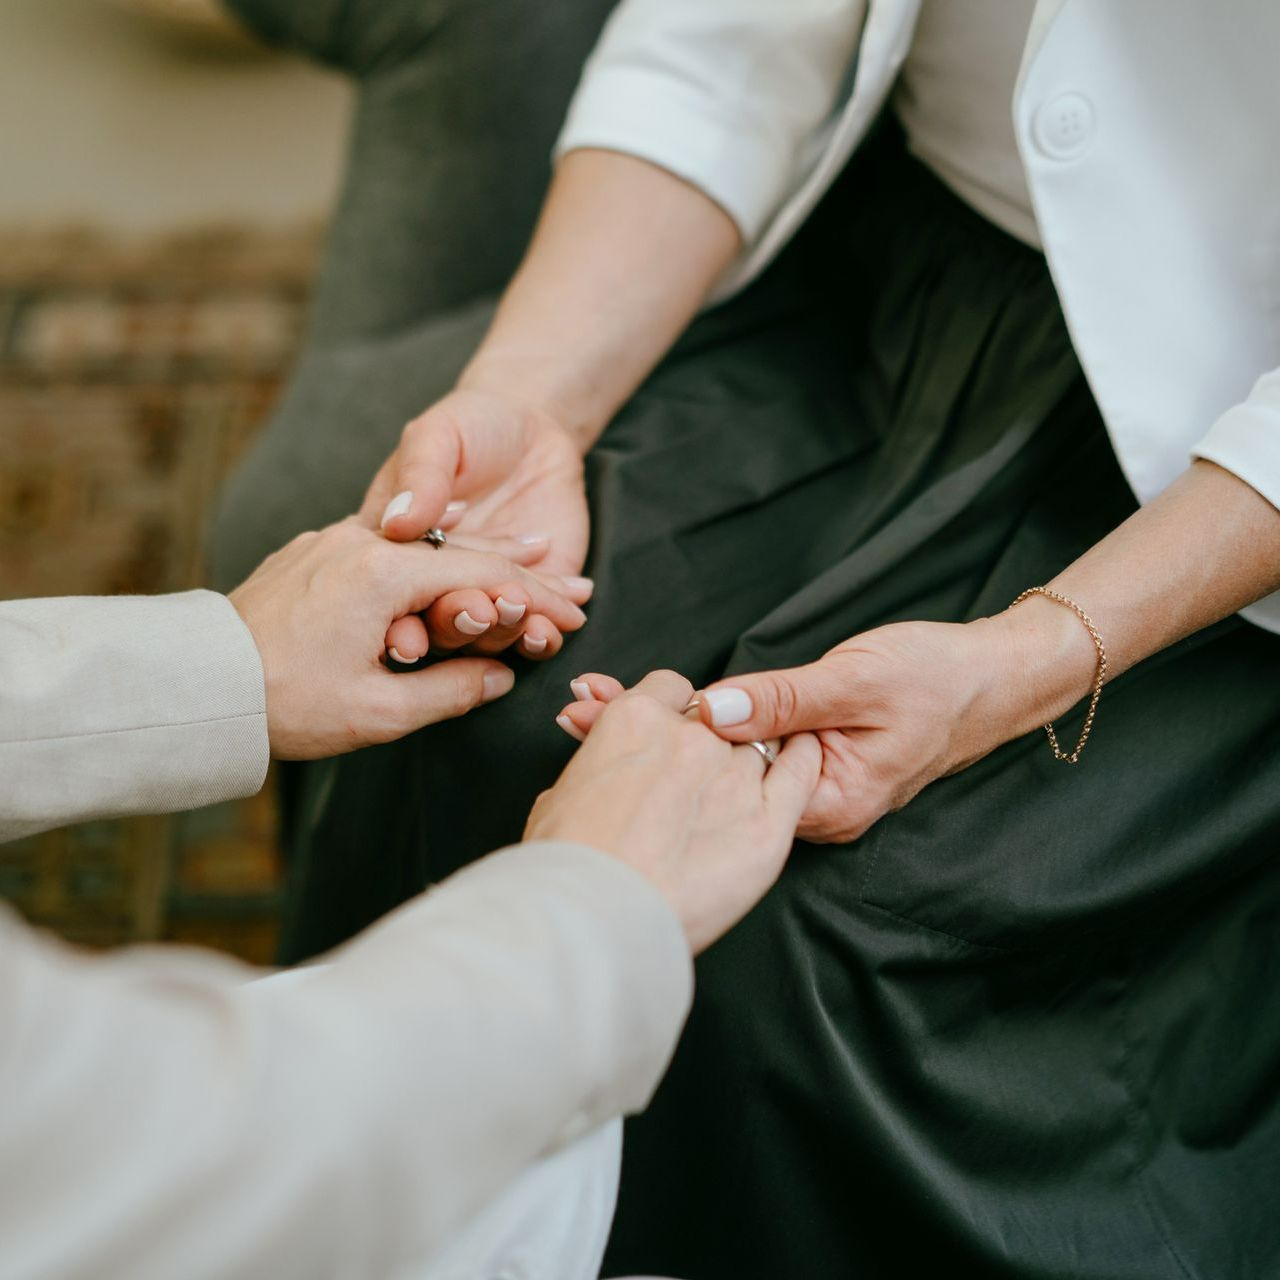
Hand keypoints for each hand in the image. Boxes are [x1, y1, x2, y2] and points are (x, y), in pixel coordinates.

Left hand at [228, 520, 587, 759]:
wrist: (197, 684)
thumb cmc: (286, 703)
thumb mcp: (379, 712)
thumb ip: (453, 690)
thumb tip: (501, 675)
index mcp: (383, 573)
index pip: (485, 579)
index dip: (537, 599)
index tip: (577, 614)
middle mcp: (360, 540)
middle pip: (463, 551)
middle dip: (522, 568)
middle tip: (573, 579)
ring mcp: (332, 541)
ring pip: (426, 545)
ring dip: (478, 556)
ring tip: (529, 553)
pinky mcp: (312, 552)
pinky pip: (388, 546)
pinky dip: (430, 554)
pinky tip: (452, 549)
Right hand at [361, 387, 590, 660]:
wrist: (535, 434)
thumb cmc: (471, 427)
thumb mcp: (438, 437)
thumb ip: (421, 476)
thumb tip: (397, 521)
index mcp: (394, 555)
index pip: (391, 596)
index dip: (396, 622)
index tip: (404, 639)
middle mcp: (435, 588)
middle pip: (439, 624)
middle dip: (457, 626)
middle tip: (477, 613)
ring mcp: (485, 599)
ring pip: (489, 637)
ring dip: (505, 632)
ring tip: (524, 608)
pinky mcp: (533, 603)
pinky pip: (536, 632)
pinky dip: (547, 635)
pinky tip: (560, 620)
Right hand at [528, 670, 820, 952]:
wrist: (596, 918)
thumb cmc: (566, 865)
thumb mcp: (558, 798)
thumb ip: (590, 769)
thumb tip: (595, 768)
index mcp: (635, 719)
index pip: (670, 688)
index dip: (673, 711)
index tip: (671, 735)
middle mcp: (691, 737)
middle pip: (717, 718)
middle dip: (710, 739)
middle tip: (695, 777)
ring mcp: (734, 777)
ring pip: (758, 745)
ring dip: (751, 758)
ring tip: (738, 789)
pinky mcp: (768, 822)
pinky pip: (801, 771)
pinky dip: (805, 757)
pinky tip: (805, 753)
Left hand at [555, 612, 1096, 843]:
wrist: (992, 680)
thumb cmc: (937, 680)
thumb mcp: (858, 682)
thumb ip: (784, 701)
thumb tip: (710, 710)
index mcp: (825, 804)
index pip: (719, 785)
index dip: (652, 752)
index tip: (590, 717)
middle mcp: (809, 809)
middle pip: (707, 781)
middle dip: (639, 745)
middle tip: (570, 709)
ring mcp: (805, 788)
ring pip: (718, 764)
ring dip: (659, 733)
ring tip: (588, 706)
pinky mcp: (806, 761)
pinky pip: (742, 749)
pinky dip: (697, 726)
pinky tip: (650, 710)